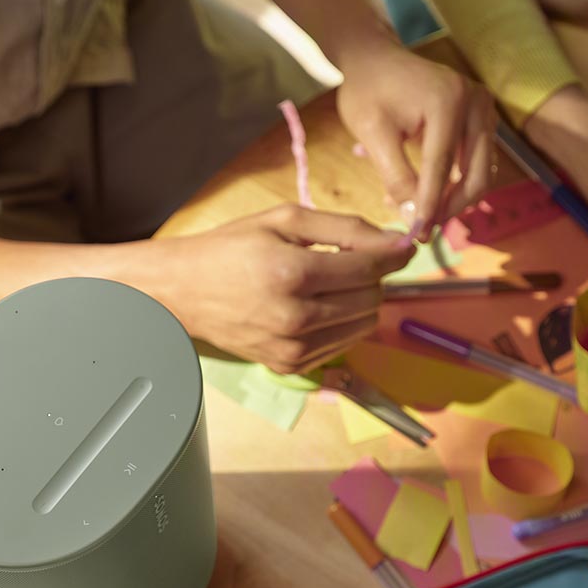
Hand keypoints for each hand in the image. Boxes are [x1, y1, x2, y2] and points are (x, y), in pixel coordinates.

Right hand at [167, 205, 412, 373]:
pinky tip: (316, 307)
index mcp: (293, 273)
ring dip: (360, 302)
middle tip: (347, 261)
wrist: (184, 291)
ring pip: (364, 325)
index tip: (403, 245)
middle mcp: (295, 317)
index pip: (369, 268)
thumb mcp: (285, 220)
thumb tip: (396, 241)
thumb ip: (345, 227)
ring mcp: (293, 348)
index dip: (393, 254)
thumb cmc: (232, 248)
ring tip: (329, 284)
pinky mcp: (290, 366)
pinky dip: (341, 324)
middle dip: (371, 276)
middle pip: (372, 298)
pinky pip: (343, 345)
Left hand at [333, 39, 494, 237]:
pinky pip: (476, 162)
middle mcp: (476, 102)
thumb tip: (415, 219)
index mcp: (448, 100)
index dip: (431, 206)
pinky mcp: (483, 118)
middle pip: (476, 175)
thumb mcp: (373, 134)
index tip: (417, 235)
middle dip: (450, 208)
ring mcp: (484, 109)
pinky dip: (455, 183)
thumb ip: (396, 177)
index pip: (442, 167)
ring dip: (453, 199)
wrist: (376, 60)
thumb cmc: (367, 91)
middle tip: (422, 229)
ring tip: (417, 210)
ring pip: (481, 173)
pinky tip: (423, 191)